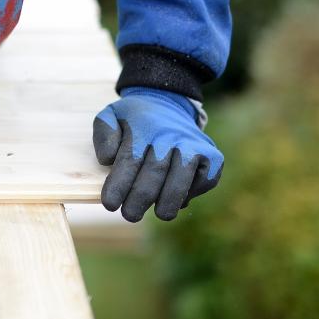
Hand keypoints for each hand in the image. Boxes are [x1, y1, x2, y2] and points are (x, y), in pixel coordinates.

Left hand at [93, 87, 222, 221]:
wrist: (168, 103)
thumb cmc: (134, 119)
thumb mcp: (111, 116)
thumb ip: (104, 134)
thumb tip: (108, 159)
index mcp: (144, 126)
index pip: (130, 160)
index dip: (119, 185)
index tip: (110, 205)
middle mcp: (171, 135)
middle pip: (155, 172)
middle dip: (140, 199)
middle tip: (130, 215)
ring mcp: (194, 145)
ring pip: (181, 178)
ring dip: (169, 201)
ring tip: (159, 214)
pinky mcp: (213, 156)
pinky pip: (204, 181)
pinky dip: (190, 194)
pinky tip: (176, 200)